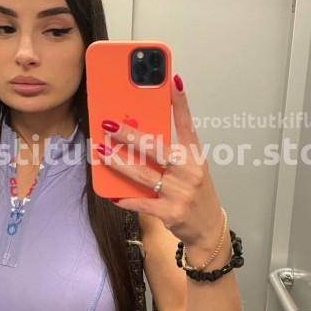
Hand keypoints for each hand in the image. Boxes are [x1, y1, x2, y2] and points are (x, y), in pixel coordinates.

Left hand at [97, 74, 223, 248]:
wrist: (208, 228)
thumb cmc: (197, 194)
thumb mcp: (191, 169)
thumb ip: (171, 153)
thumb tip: (140, 136)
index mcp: (195, 157)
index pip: (188, 124)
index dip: (180, 102)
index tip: (172, 81)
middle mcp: (188, 171)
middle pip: (155, 148)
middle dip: (130, 135)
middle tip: (110, 124)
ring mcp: (180, 192)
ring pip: (143, 173)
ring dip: (118, 162)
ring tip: (101, 151)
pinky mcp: (170, 212)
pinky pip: (142, 203)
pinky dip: (126, 198)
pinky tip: (112, 193)